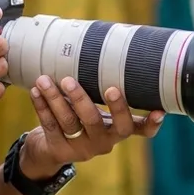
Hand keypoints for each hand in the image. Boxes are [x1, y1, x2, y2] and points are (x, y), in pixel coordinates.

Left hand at [19, 76, 163, 176]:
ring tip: (45, 80)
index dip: (149, 123)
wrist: (53, 150)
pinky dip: (42, 107)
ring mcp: (81, 148)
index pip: (138, 129)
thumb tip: (114, 45)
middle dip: (82, 100)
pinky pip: (50, 126)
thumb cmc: (82, 120)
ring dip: (55, 99)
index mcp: (117, 130)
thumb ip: (107, 91)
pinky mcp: (60, 150)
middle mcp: (103, 141)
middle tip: (70, 81)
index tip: (158, 111)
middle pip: (96, 122)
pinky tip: (36, 91)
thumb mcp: (100, 110)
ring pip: (69, 122)